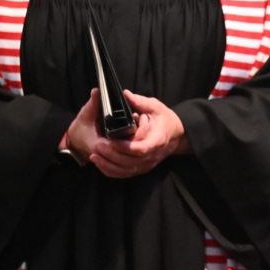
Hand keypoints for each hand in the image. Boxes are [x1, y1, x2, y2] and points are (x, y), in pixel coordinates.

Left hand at [66, 88, 189, 178]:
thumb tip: (125, 94)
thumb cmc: (165, 119)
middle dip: (112, 155)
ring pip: (126, 170)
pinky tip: (100, 164)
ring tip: (94, 156)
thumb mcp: (156, 107)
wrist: (176, 135)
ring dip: (108, 164)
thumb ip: (140, 102)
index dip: (125, 146)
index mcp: (157, 140)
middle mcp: (152, 155)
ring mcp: (147, 164)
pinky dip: (111, 171)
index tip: (112, 140)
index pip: (141, 148)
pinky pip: (124, 174)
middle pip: (130, 161)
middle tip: (97, 145)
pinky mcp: (141, 168)